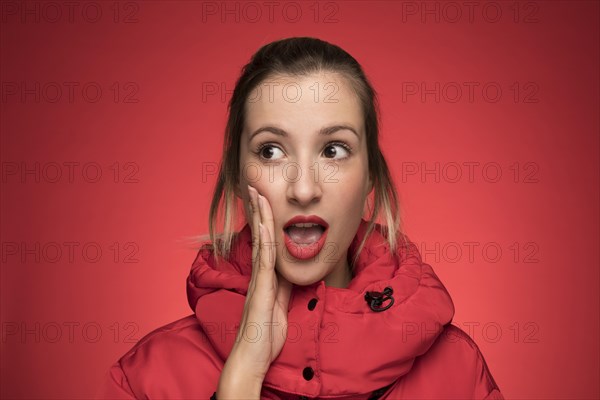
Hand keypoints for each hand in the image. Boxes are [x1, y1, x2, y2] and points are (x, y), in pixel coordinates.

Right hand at [217, 184, 292, 396]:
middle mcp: (259, 273)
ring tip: (257, 194)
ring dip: (259, 217)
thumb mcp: (280, 303)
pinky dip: (264, 241)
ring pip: (260, 242)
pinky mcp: (261, 289)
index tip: (263, 199)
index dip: (264, 219)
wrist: (253, 356)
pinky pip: (264, 261)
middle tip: (254, 186)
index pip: (265, 241)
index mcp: (265, 276)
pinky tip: (265, 224)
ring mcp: (259, 280)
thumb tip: (290, 270)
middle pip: (260, 235)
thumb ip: (284, 285)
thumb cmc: (265, 333)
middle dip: (258, 210)